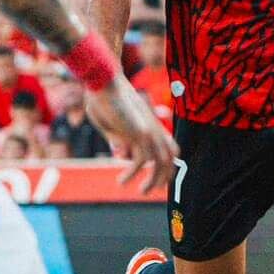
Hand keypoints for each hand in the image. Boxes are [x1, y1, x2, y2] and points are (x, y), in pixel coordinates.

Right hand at [84, 76, 178, 193]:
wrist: (102, 81)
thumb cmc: (102, 98)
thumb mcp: (110, 123)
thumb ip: (117, 138)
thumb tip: (120, 154)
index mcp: (150, 123)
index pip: (170, 146)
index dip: (168, 162)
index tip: (160, 177)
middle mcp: (153, 128)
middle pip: (170, 156)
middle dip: (166, 176)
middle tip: (156, 191)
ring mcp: (148, 131)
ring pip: (160, 163)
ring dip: (153, 181)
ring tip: (141, 192)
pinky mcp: (139, 134)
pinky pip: (141, 162)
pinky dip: (132, 174)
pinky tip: (122, 181)